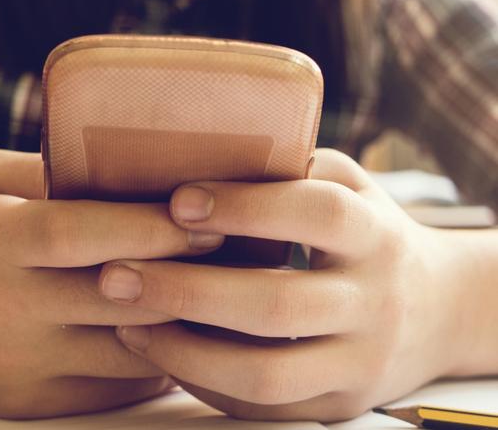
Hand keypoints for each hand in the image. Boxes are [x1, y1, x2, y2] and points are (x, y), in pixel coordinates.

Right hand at [0, 149, 223, 417]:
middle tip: (245, 250)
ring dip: (185, 323)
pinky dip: (158, 362)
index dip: (150, 224)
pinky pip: (113, 387)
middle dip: (187, 273)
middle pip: (117, 294)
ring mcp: (20, 363)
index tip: (209, 216)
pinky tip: (187, 335)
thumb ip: (44, 170)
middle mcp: (5, 307)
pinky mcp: (29, 401)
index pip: (80, 231)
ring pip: (126, 349)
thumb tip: (126, 162)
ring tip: (232, 294)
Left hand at [99, 149, 466, 420]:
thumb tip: (195, 149)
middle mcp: (373, 302)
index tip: (177, 202)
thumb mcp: (347, 188)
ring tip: (125, 322)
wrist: (437, 310)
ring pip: (265, 373)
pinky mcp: (337, 403)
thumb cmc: (367, 234)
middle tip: (115, 276)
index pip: (316, 215)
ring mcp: (359, 362)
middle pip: (276, 305)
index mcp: (374, 235)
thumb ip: (291, 169)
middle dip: (186, 290)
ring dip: (183, 351)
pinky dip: (204, 381)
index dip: (246, 206)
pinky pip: (263, 406)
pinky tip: (162, 352)